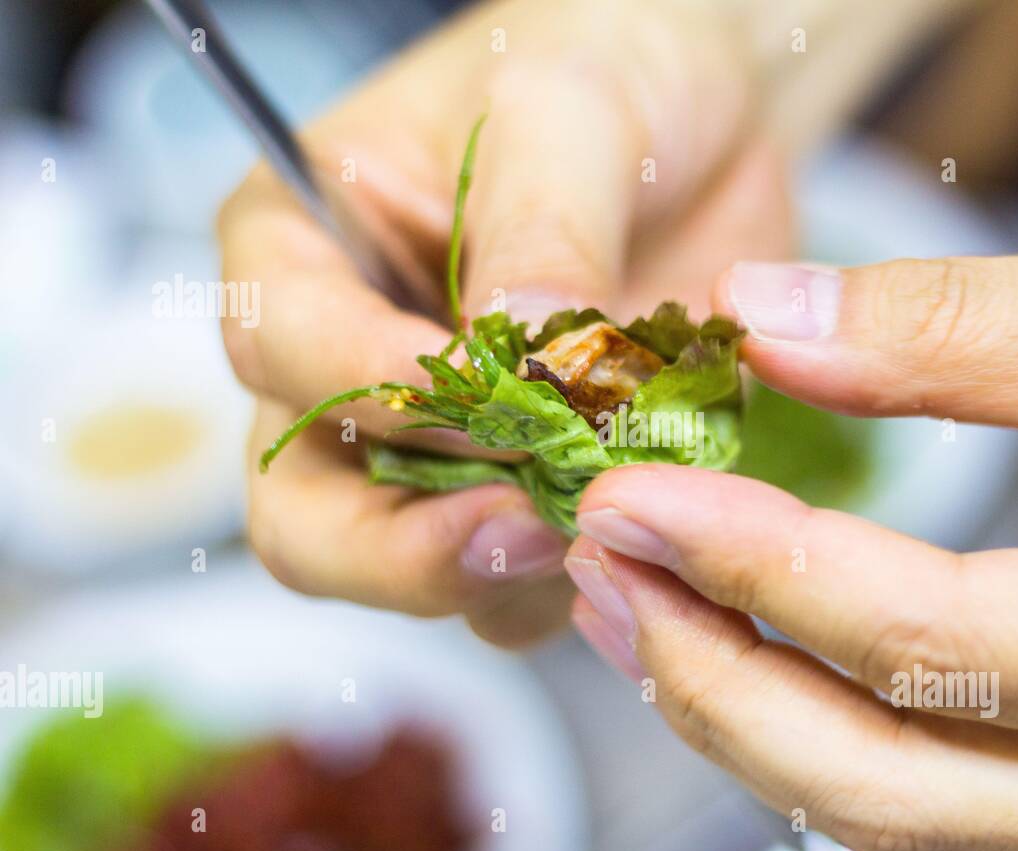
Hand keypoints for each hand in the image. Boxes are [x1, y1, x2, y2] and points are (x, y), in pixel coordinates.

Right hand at [218, 0, 790, 642]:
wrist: (703, 116)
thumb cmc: (603, 72)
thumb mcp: (566, 110)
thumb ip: (536, 227)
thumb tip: (525, 350)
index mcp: (303, 251)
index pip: (285, 348)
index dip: (372, 389)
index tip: (485, 398)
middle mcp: (345, 367)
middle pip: (306, 513)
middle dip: (403, 548)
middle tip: (524, 530)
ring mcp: (432, 446)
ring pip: (412, 569)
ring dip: (502, 574)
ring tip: (605, 529)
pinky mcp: (518, 490)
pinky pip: (519, 583)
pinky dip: (572, 578)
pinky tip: (640, 537)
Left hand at [565, 232, 1017, 850]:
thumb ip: (972, 327)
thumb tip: (766, 320)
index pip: (920, 644)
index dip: (754, 563)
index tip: (633, 494)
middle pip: (886, 783)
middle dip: (714, 678)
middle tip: (605, 568)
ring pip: (903, 821)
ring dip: (751, 720)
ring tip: (644, 609)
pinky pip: (946, 802)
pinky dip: (825, 733)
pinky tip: (754, 652)